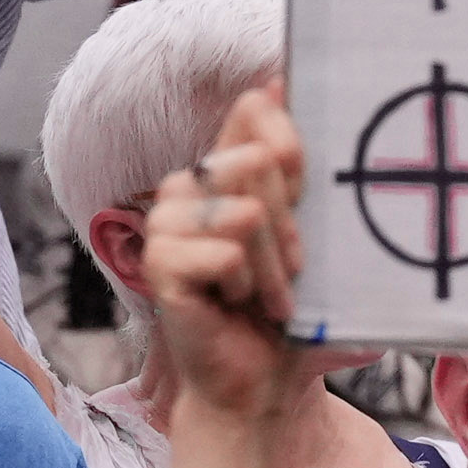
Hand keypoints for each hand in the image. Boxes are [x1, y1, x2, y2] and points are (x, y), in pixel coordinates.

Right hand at [138, 91, 309, 425]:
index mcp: (224, 173)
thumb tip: (276, 83)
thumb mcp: (308, 235)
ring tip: (270, 297)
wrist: (261, 383)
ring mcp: (165, 225)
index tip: (305, 189)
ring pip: (245, 212)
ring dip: (275, 266)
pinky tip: (233, 305)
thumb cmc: (290, 313)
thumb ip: (291, 166)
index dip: (289, 144)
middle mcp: (187, 190)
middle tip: (295, 272)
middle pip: (257, 163)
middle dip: (293, 226)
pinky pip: (224, 253)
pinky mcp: (159, 264)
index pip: (253, 113)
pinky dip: (246, 286)